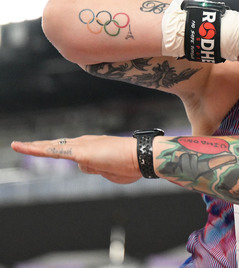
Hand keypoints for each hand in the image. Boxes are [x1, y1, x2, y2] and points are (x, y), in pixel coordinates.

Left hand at [11, 135, 140, 183]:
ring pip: (57, 149)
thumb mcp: (112, 172)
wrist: (142, 157)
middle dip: (40, 145)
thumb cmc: (132, 165)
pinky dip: (36, 149)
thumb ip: (98, 169)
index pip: (70, 148)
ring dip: (44, 150)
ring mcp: (82, 146)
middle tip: (23, 145)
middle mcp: (86, 142)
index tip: (45, 147)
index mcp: (95, 147)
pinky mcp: (79, 152)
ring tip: (34, 148)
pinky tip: (21, 146)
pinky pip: (53, 151)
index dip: (56, 147)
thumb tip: (87, 166)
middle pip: (59, 145)